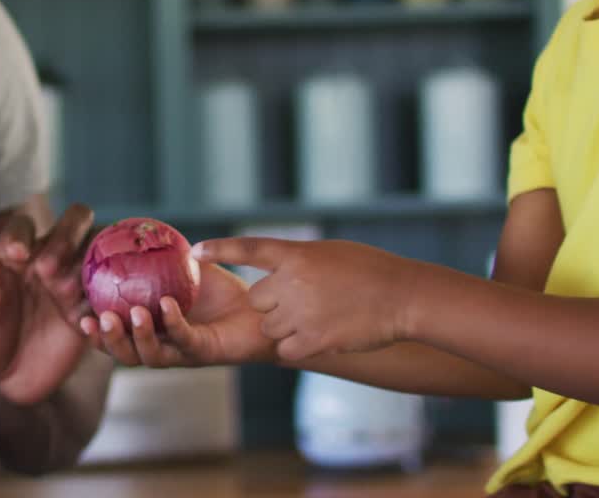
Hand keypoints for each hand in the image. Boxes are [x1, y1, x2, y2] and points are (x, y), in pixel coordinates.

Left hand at [0, 204, 95, 405]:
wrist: (7, 380)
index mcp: (16, 254)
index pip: (23, 225)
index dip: (20, 234)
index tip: (15, 254)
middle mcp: (49, 258)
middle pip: (75, 221)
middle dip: (66, 236)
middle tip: (47, 268)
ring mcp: (74, 281)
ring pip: (99, 251)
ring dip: (90, 265)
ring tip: (70, 292)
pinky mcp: (90, 310)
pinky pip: (110, 295)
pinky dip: (103, 302)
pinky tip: (84, 321)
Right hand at [80, 260, 275, 367]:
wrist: (263, 309)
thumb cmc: (224, 291)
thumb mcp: (186, 269)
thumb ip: (159, 256)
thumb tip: (130, 230)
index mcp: (154, 332)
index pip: (117, 337)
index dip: (96, 332)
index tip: (79, 313)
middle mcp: (166, 347)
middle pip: (127, 354)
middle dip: (109, 340)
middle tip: (97, 318)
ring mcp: (185, 353)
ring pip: (151, 356)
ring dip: (137, 336)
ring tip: (131, 314)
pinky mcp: (207, 352)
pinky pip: (185, 340)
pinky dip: (173, 322)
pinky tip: (166, 304)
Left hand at [195, 238, 420, 362]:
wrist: (403, 297)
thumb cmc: (371, 271)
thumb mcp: (330, 253)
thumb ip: (298, 262)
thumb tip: (275, 270)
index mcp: (296, 254)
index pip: (248, 249)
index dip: (220, 249)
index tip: (195, 251)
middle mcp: (293, 282)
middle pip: (258, 300)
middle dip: (273, 304)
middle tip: (306, 302)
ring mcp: (301, 312)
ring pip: (269, 326)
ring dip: (285, 326)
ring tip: (320, 318)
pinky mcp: (313, 340)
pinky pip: (286, 349)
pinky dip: (298, 347)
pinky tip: (321, 337)